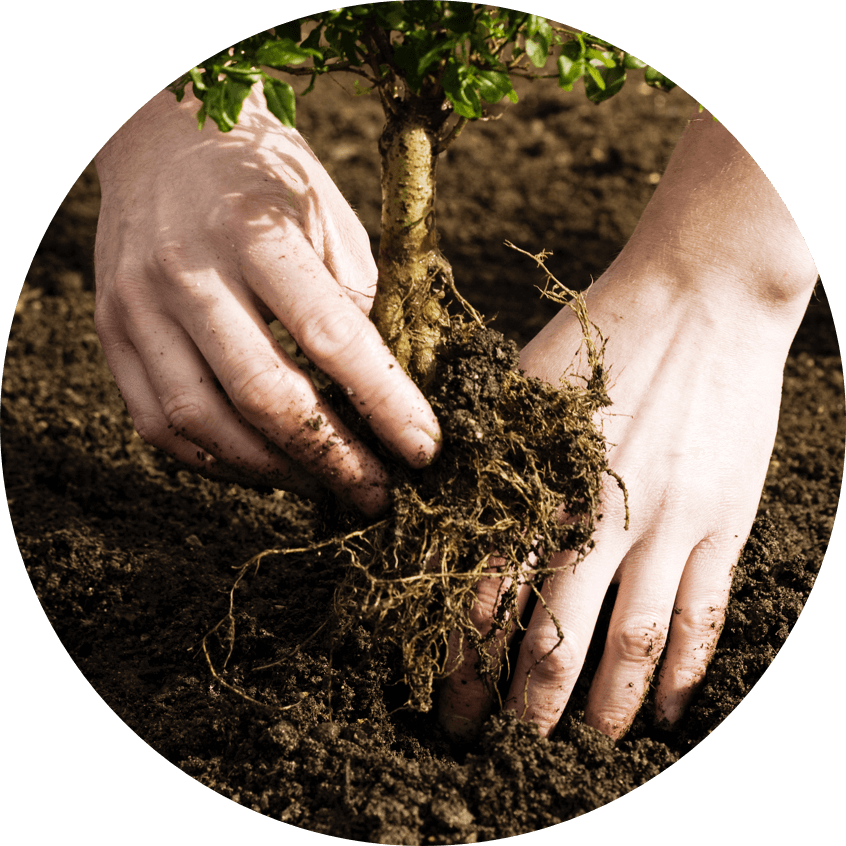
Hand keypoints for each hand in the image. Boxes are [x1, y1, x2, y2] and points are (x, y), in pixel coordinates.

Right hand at [94, 86, 439, 512]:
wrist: (161, 140)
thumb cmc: (264, 182)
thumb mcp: (329, 218)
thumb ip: (356, 302)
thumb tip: (386, 396)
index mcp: (254, 232)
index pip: (330, 335)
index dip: (384, 403)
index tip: (423, 450)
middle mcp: (187, 272)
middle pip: (262, 394)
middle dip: (331, 458)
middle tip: (377, 492)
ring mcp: (138, 307)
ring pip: (203, 422)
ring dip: (275, 472)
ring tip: (326, 485)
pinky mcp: (111, 334)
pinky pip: (160, 426)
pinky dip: (218, 461)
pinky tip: (264, 466)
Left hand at [439, 109, 816, 739]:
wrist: (700, 294)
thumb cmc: (598, 334)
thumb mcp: (518, 386)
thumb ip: (481, 455)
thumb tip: (431, 511)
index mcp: (536, 482)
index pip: (484, 595)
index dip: (462, 658)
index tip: (448, 702)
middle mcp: (596, 515)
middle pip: (552, 632)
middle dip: (523, 699)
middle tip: (504, 745)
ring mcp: (667, 522)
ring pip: (632, 640)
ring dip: (605, 702)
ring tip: (584, 744)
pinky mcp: (721, 519)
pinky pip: (704, 613)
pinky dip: (687, 671)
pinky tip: (671, 710)